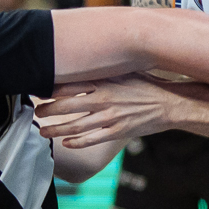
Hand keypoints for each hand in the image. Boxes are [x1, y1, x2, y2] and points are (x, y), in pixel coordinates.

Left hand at [35, 75, 184, 147]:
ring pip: (75, 126)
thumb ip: (104, 72)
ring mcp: (111, 117)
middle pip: (66, 106)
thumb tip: (83, 66)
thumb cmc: (148, 85)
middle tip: (36, 112)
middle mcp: (105, 99)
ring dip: (55, 129)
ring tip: (43, 131)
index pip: (70, 85)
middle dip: (46, 110)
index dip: (50, 90)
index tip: (38, 92)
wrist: (172, 103)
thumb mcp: (126, 72)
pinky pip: (92, 139)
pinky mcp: (118, 131)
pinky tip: (65, 142)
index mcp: (105, 82)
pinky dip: (76, 142)